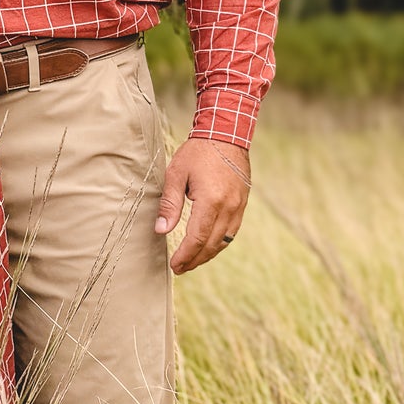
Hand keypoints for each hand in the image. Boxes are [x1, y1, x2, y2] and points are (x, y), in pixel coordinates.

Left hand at [154, 137, 250, 273]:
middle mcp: (228, 207)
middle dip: (195, 260)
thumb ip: (170, 204)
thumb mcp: (176, 174)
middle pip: (211, 244)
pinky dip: (219, 243)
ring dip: (207, 255)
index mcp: (211, 200)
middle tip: (180, 268)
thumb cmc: (198, 152)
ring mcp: (238, 207)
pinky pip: (232, 231)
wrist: (227, 134)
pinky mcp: (242, 204)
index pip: (196, 238)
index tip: (174, 265)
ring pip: (224, 241)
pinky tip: (208, 246)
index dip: (185, 255)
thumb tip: (161, 230)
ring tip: (192, 262)